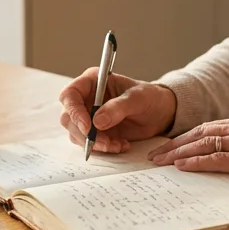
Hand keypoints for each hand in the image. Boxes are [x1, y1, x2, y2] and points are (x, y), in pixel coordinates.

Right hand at [58, 68, 177, 154]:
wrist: (159, 113)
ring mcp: (88, 116)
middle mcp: (86, 98)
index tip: (88, 127)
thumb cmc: (149, 98)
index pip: (70, 95)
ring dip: (95, 143)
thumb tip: (97, 121)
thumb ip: (118, 107)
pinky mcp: (94, 132)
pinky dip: (103, 148)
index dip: (74, 111)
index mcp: (92, 81)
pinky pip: (89, 143)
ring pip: (76, 133)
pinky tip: (120, 145)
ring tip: (117, 144)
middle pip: (68, 117)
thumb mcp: (138, 98)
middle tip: (105, 142)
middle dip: (85, 133)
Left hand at [148, 114, 228, 183]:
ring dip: (178, 153)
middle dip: (173, 145)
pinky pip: (218, 159)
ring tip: (159, 163)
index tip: (165, 147)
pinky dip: (197, 161)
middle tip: (152, 156)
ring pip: (204, 143)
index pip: (205, 128)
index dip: (182, 137)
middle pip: (199, 133)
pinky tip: (182, 166)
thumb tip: (219, 158)